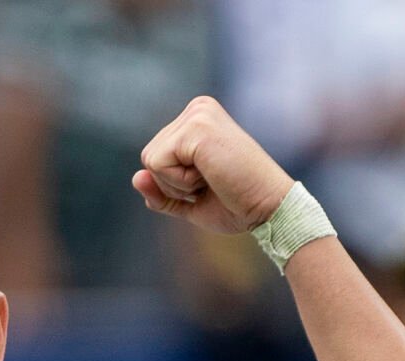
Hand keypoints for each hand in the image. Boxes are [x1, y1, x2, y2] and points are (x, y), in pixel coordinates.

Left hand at [132, 97, 294, 234]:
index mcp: (197, 118)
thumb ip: (160, 192)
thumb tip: (135, 178)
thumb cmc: (236, 205)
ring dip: (178, 184)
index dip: (174, 184)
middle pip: (149, 157)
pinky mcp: (196, 127)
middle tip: (213, 182)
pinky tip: (210, 176)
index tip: (211, 181)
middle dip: (174, 184)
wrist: (269, 208)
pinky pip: (158, 165)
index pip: (155, 157)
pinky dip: (180, 182)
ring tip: (213, 178)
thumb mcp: (188, 200)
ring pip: (150, 161)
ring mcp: (197, 114)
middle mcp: (197, 108)